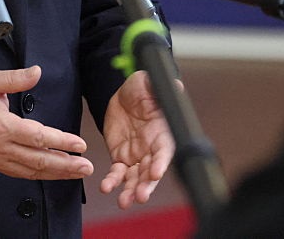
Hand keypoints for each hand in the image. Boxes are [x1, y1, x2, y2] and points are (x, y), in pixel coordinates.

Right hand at [0, 65, 93, 179]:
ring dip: (57, 173)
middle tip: (87, 166)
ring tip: (77, 172)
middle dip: (66, 165)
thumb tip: (37, 72)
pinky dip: (40, 175)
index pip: (38, 137)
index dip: (61, 142)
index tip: (79, 144)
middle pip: (39, 160)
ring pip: (32, 171)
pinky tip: (53, 174)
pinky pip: (21, 173)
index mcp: (1, 125)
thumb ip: (15, 79)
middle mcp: (1, 146)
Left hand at [99, 70, 174, 208]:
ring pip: (135, 178)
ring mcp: (137, 156)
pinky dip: (113, 181)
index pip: (164, 151)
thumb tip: (176, 85)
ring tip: (124, 201)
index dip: (161, 162)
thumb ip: (159, 88)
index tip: (156, 172)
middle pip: (151, 171)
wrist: (124, 96)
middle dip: (147, 185)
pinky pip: (117, 173)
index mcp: (162, 133)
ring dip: (131, 190)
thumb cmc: (142, 89)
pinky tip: (106, 188)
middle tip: (141, 196)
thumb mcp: (148, 83)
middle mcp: (152, 149)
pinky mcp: (121, 158)